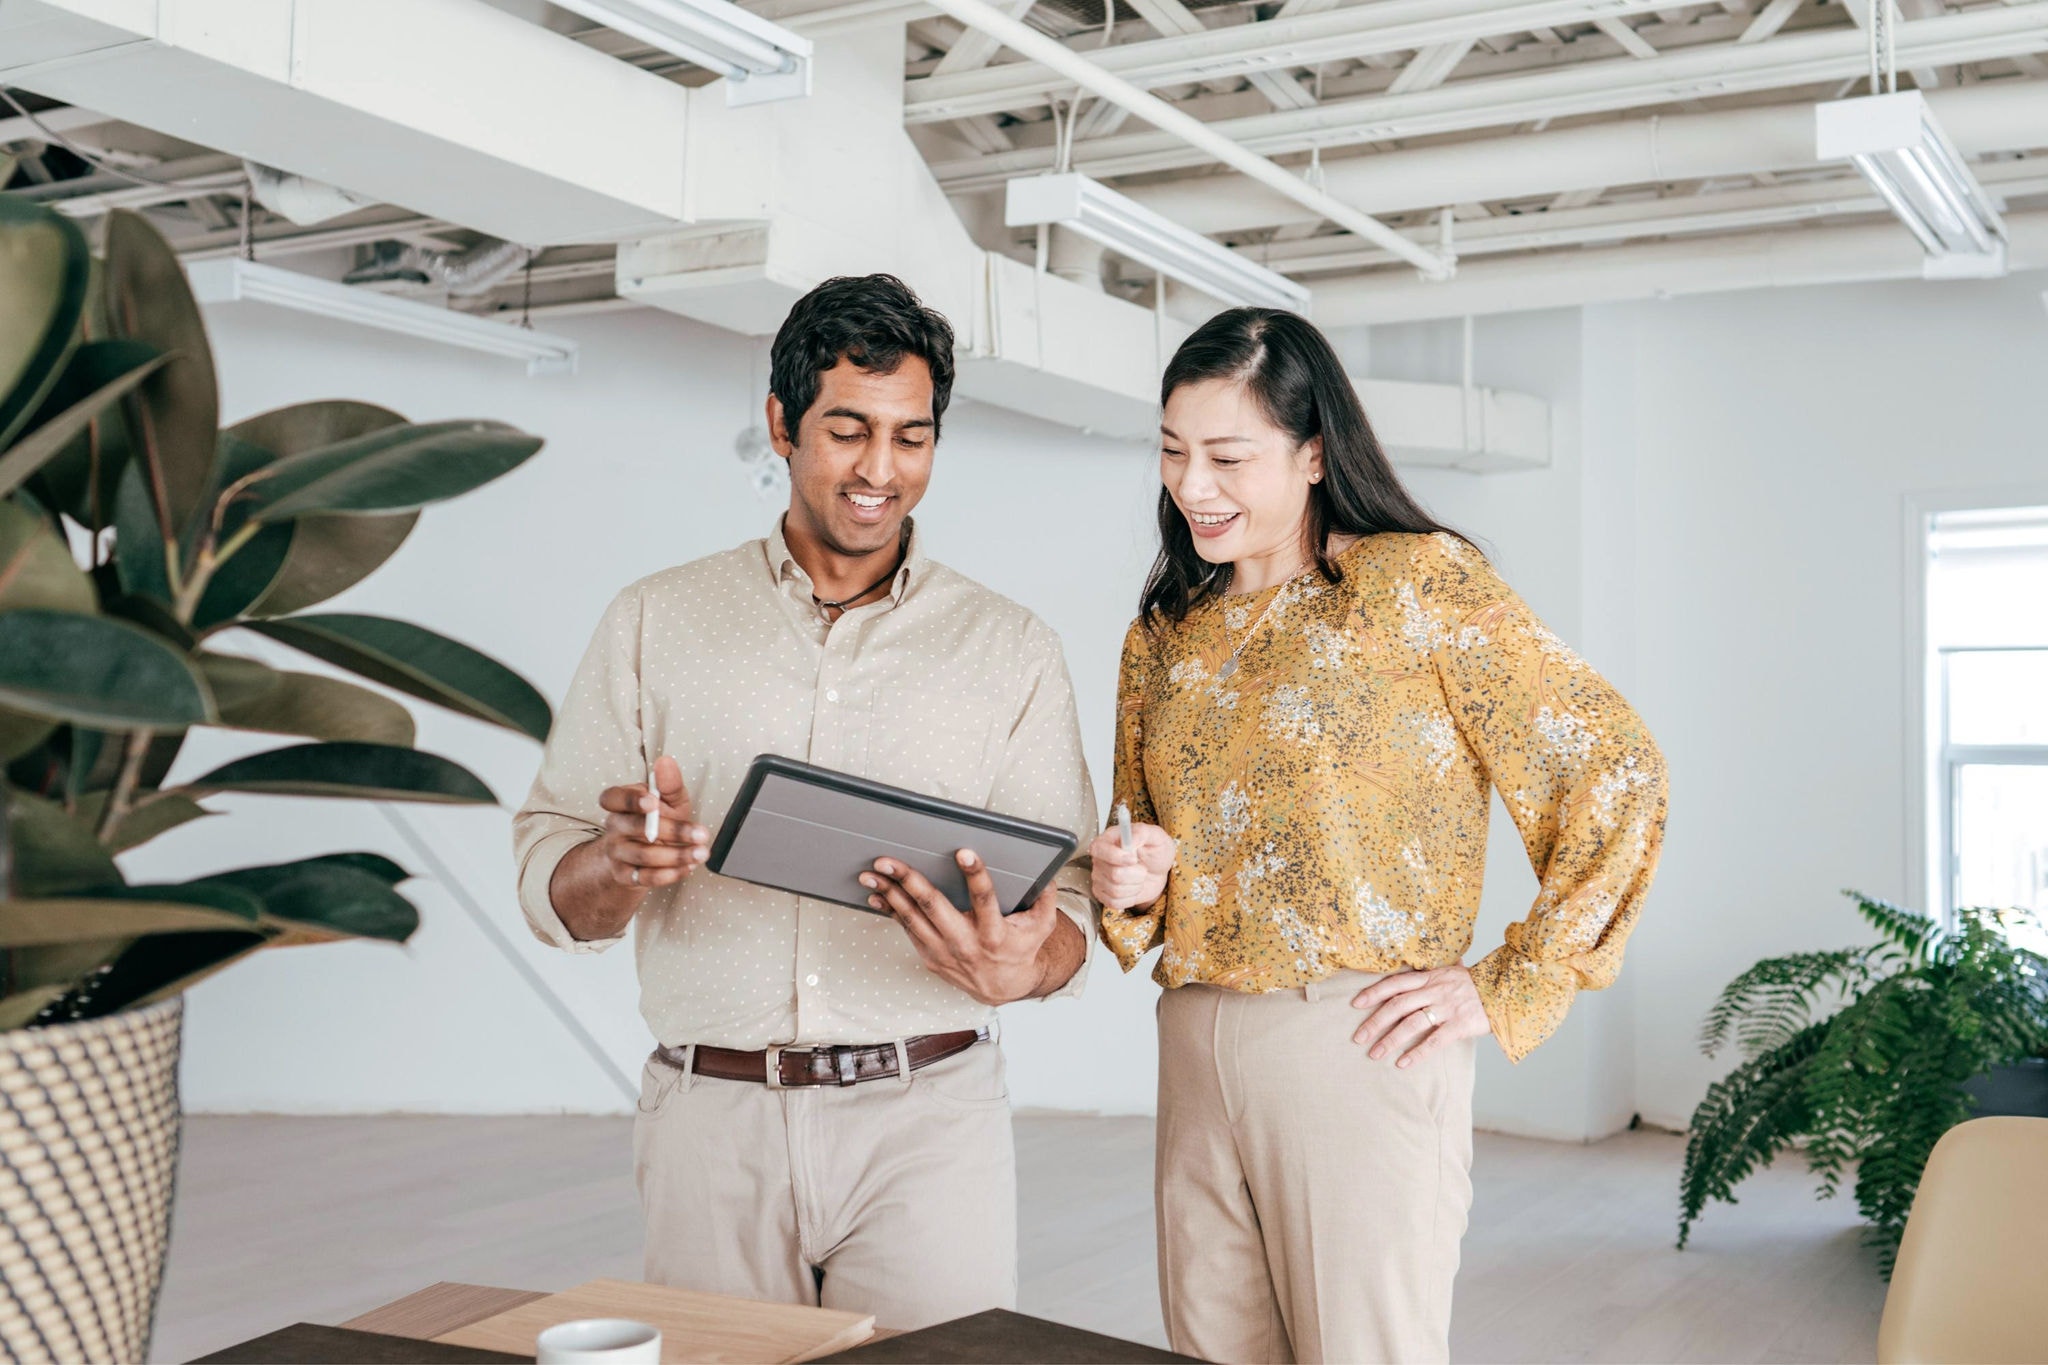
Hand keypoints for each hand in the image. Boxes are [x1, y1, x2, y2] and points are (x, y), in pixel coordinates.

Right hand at [593, 755, 708, 891]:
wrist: (642, 858)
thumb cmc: (658, 821)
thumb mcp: (668, 801)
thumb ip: (669, 785)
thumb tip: (666, 762)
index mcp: (620, 804)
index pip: (612, 798)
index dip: (629, 800)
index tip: (652, 801)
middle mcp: (614, 827)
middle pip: (636, 828)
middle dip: (672, 831)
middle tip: (701, 834)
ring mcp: (617, 852)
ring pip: (643, 855)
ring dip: (677, 855)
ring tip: (702, 852)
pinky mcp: (624, 875)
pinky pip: (644, 877)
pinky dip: (669, 874)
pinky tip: (688, 867)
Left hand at [863, 851, 1060, 1004]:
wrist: (1004, 987)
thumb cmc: (1021, 949)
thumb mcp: (1042, 925)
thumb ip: (1045, 897)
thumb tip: (1047, 871)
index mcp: (995, 934)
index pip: (985, 900)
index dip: (975, 876)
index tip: (964, 853)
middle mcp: (967, 944)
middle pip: (934, 908)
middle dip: (909, 881)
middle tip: (889, 861)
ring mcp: (945, 953)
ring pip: (912, 919)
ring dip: (890, 894)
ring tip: (873, 873)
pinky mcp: (930, 958)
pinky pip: (907, 930)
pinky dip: (890, 911)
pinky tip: (877, 894)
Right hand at [1088, 821, 1175, 910]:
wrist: (1157, 872)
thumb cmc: (1155, 851)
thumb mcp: (1156, 836)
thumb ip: (1143, 832)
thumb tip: (1131, 838)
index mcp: (1107, 840)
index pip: (1098, 849)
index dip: (1117, 857)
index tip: (1134, 858)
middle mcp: (1099, 859)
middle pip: (1113, 874)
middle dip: (1136, 875)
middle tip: (1142, 868)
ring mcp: (1099, 878)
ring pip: (1115, 890)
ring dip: (1135, 886)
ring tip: (1139, 878)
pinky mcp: (1103, 894)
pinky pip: (1114, 903)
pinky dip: (1130, 898)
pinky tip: (1133, 889)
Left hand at [1350, 965, 1490, 1066]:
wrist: (1506, 989)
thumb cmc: (1475, 984)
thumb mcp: (1451, 972)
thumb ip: (1431, 975)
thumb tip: (1414, 972)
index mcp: (1430, 977)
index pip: (1395, 983)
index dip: (1374, 992)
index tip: (1356, 1004)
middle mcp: (1435, 990)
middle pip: (1397, 1005)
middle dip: (1375, 1022)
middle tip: (1358, 1037)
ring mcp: (1448, 1007)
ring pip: (1412, 1024)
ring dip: (1390, 1040)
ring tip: (1375, 1054)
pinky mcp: (1461, 1024)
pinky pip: (1435, 1041)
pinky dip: (1417, 1053)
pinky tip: (1403, 1063)